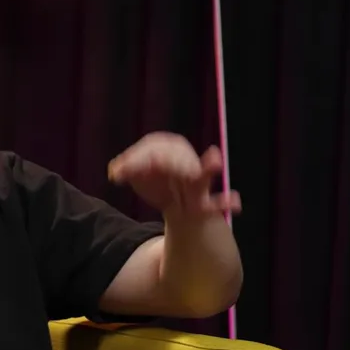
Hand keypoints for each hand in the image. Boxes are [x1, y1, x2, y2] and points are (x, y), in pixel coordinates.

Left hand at [109, 132, 241, 220]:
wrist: (177, 203)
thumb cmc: (155, 183)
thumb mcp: (137, 175)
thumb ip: (126, 170)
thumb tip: (114, 171)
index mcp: (169, 146)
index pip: (152, 149)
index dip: (135, 161)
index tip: (116, 174)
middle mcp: (186, 161)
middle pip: (175, 160)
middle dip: (165, 162)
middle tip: (153, 162)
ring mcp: (197, 181)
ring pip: (202, 174)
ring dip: (209, 166)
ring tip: (215, 158)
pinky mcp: (205, 202)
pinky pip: (218, 202)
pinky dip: (226, 202)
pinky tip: (234, 202)